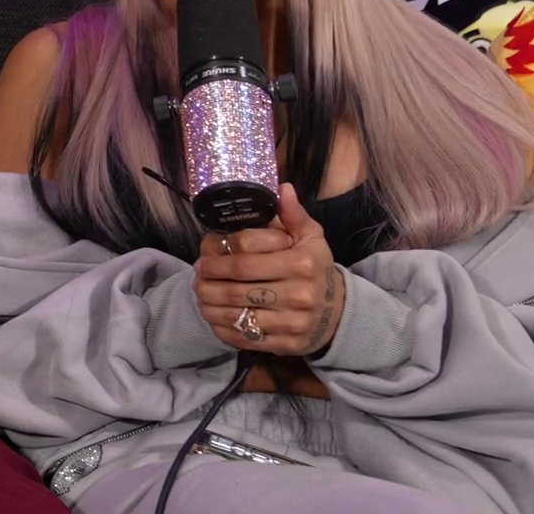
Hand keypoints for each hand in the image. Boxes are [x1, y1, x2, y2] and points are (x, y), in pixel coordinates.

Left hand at [193, 183, 345, 356]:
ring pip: (237, 314)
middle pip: (236, 288)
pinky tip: (214, 317)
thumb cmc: (315, 268)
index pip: (245, 258)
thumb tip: (282, 188)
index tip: (204, 255)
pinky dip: (223, 329)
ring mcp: (292, 322)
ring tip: (200, 294)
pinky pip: (245, 338)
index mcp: (301, 262)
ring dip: (209, 305)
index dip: (218, 256)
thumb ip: (293, 215)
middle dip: (208, 281)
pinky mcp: (286, 344)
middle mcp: (299, 293)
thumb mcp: (310, 238)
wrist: (337, 312)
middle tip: (196, 276)